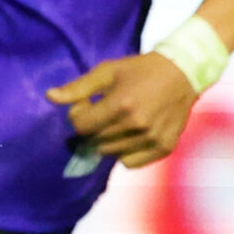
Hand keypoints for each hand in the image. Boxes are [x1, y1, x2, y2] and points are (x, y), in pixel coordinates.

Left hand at [46, 51, 199, 170]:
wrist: (183, 73)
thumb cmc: (140, 70)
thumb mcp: (107, 71)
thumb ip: (78, 87)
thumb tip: (50, 97)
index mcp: (121, 104)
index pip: (81, 126)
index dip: (78, 115)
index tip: (87, 105)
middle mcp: (137, 125)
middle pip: (94, 141)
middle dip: (92, 128)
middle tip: (103, 113)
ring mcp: (152, 139)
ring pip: (110, 153)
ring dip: (107, 141)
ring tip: (118, 122)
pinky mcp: (164, 148)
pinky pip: (130, 163)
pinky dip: (125, 153)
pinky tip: (131, 135)